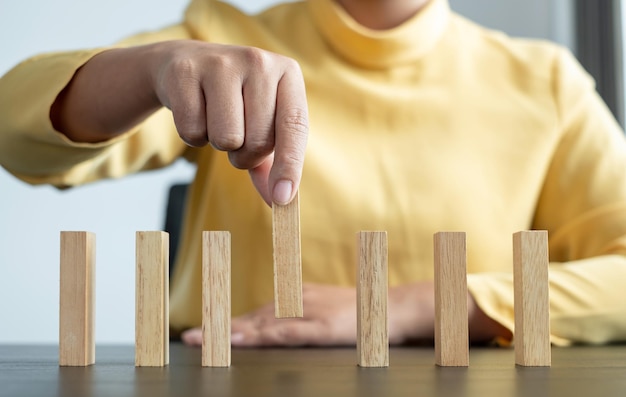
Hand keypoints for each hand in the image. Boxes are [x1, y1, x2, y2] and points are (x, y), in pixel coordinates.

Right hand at [52, 40, 307, 204]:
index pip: (294, 126)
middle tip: (237, 136)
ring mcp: (220, 62)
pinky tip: (195, 112)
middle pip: (257, 140)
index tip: (283, 197)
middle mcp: (258, 61)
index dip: (289, 166)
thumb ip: (273, 165)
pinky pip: (192, 131)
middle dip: (245, 153)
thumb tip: (280, 201)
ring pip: (226, 138)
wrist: (187, 66)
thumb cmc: (236, 102)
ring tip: (216, 121)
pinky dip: (192, 136)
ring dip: (219, 145)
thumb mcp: (263, 125)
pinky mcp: (184, 71)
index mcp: (288, 73)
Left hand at [180, 282, 437, 346]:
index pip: (254, 314)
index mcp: (294, 299)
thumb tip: (272, 330)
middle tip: (188, 339)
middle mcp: (296, 301)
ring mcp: (308, 313)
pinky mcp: (323, 326)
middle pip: (251, 318)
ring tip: (205, 340)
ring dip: (233, 332)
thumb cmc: (358, 311)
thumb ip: (298, 319)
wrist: (391, 306)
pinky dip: (266, 335)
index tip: (199, 333)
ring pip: (263, 324)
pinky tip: (249, 340)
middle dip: (219, 328)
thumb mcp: (323, 311)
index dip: (225, 323)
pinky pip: (289, 332)